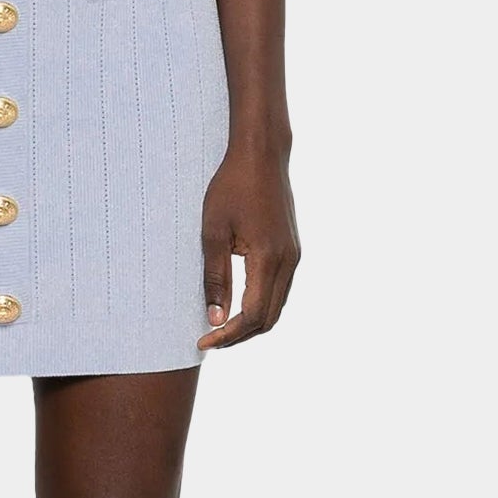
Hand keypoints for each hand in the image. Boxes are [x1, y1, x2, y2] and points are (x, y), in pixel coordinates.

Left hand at [199, 143, 299, 349]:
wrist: (261, 156)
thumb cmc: (232, 187)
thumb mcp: (213, 232)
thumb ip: (215, 278)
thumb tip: (214, 318)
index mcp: (269, 259)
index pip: (252, 315)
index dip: (228, 335)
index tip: (203, 342)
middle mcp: (288, 262)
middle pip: (268, 318)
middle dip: (239, 335)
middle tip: (209, 340)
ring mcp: (293, 256)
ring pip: (276, 307)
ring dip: (250, 322)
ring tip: (220, 326)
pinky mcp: (291, 249)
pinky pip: (279, 290)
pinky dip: (260, 305)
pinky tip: (237, 303)